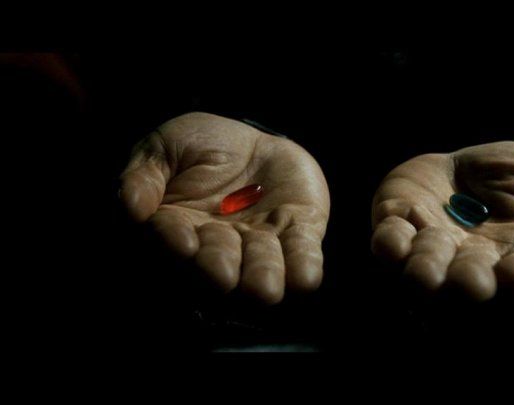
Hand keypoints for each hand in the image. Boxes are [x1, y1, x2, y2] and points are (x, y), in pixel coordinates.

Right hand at [119, 112, 329, 303]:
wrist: (254, 141)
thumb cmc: (200, 146)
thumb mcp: (165, 147)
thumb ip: (144, 174)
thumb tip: (130, 207)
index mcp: (179, 229)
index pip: (170, 241)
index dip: (175, 244)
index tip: (183, 242)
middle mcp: (220, 248)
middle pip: (215, 267)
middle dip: (219, 268)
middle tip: (223, 274)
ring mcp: (261, 244)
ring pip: (261, 270)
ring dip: (262, 276)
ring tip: (263, 287)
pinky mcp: (300, 233)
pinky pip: (303, 255)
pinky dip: (304, 267)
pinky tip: (305, 277)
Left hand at [371, 141, 513, 300]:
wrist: (468, 165)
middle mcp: (473, 259)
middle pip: (470, 279)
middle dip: (468, 281)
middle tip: (470, 281)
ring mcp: (432, 247)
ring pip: (425, 268)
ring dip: (425, 268)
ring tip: (426, 270)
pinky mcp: (398, 225)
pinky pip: (389, 241)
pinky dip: (389, 242)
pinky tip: (392, 237)